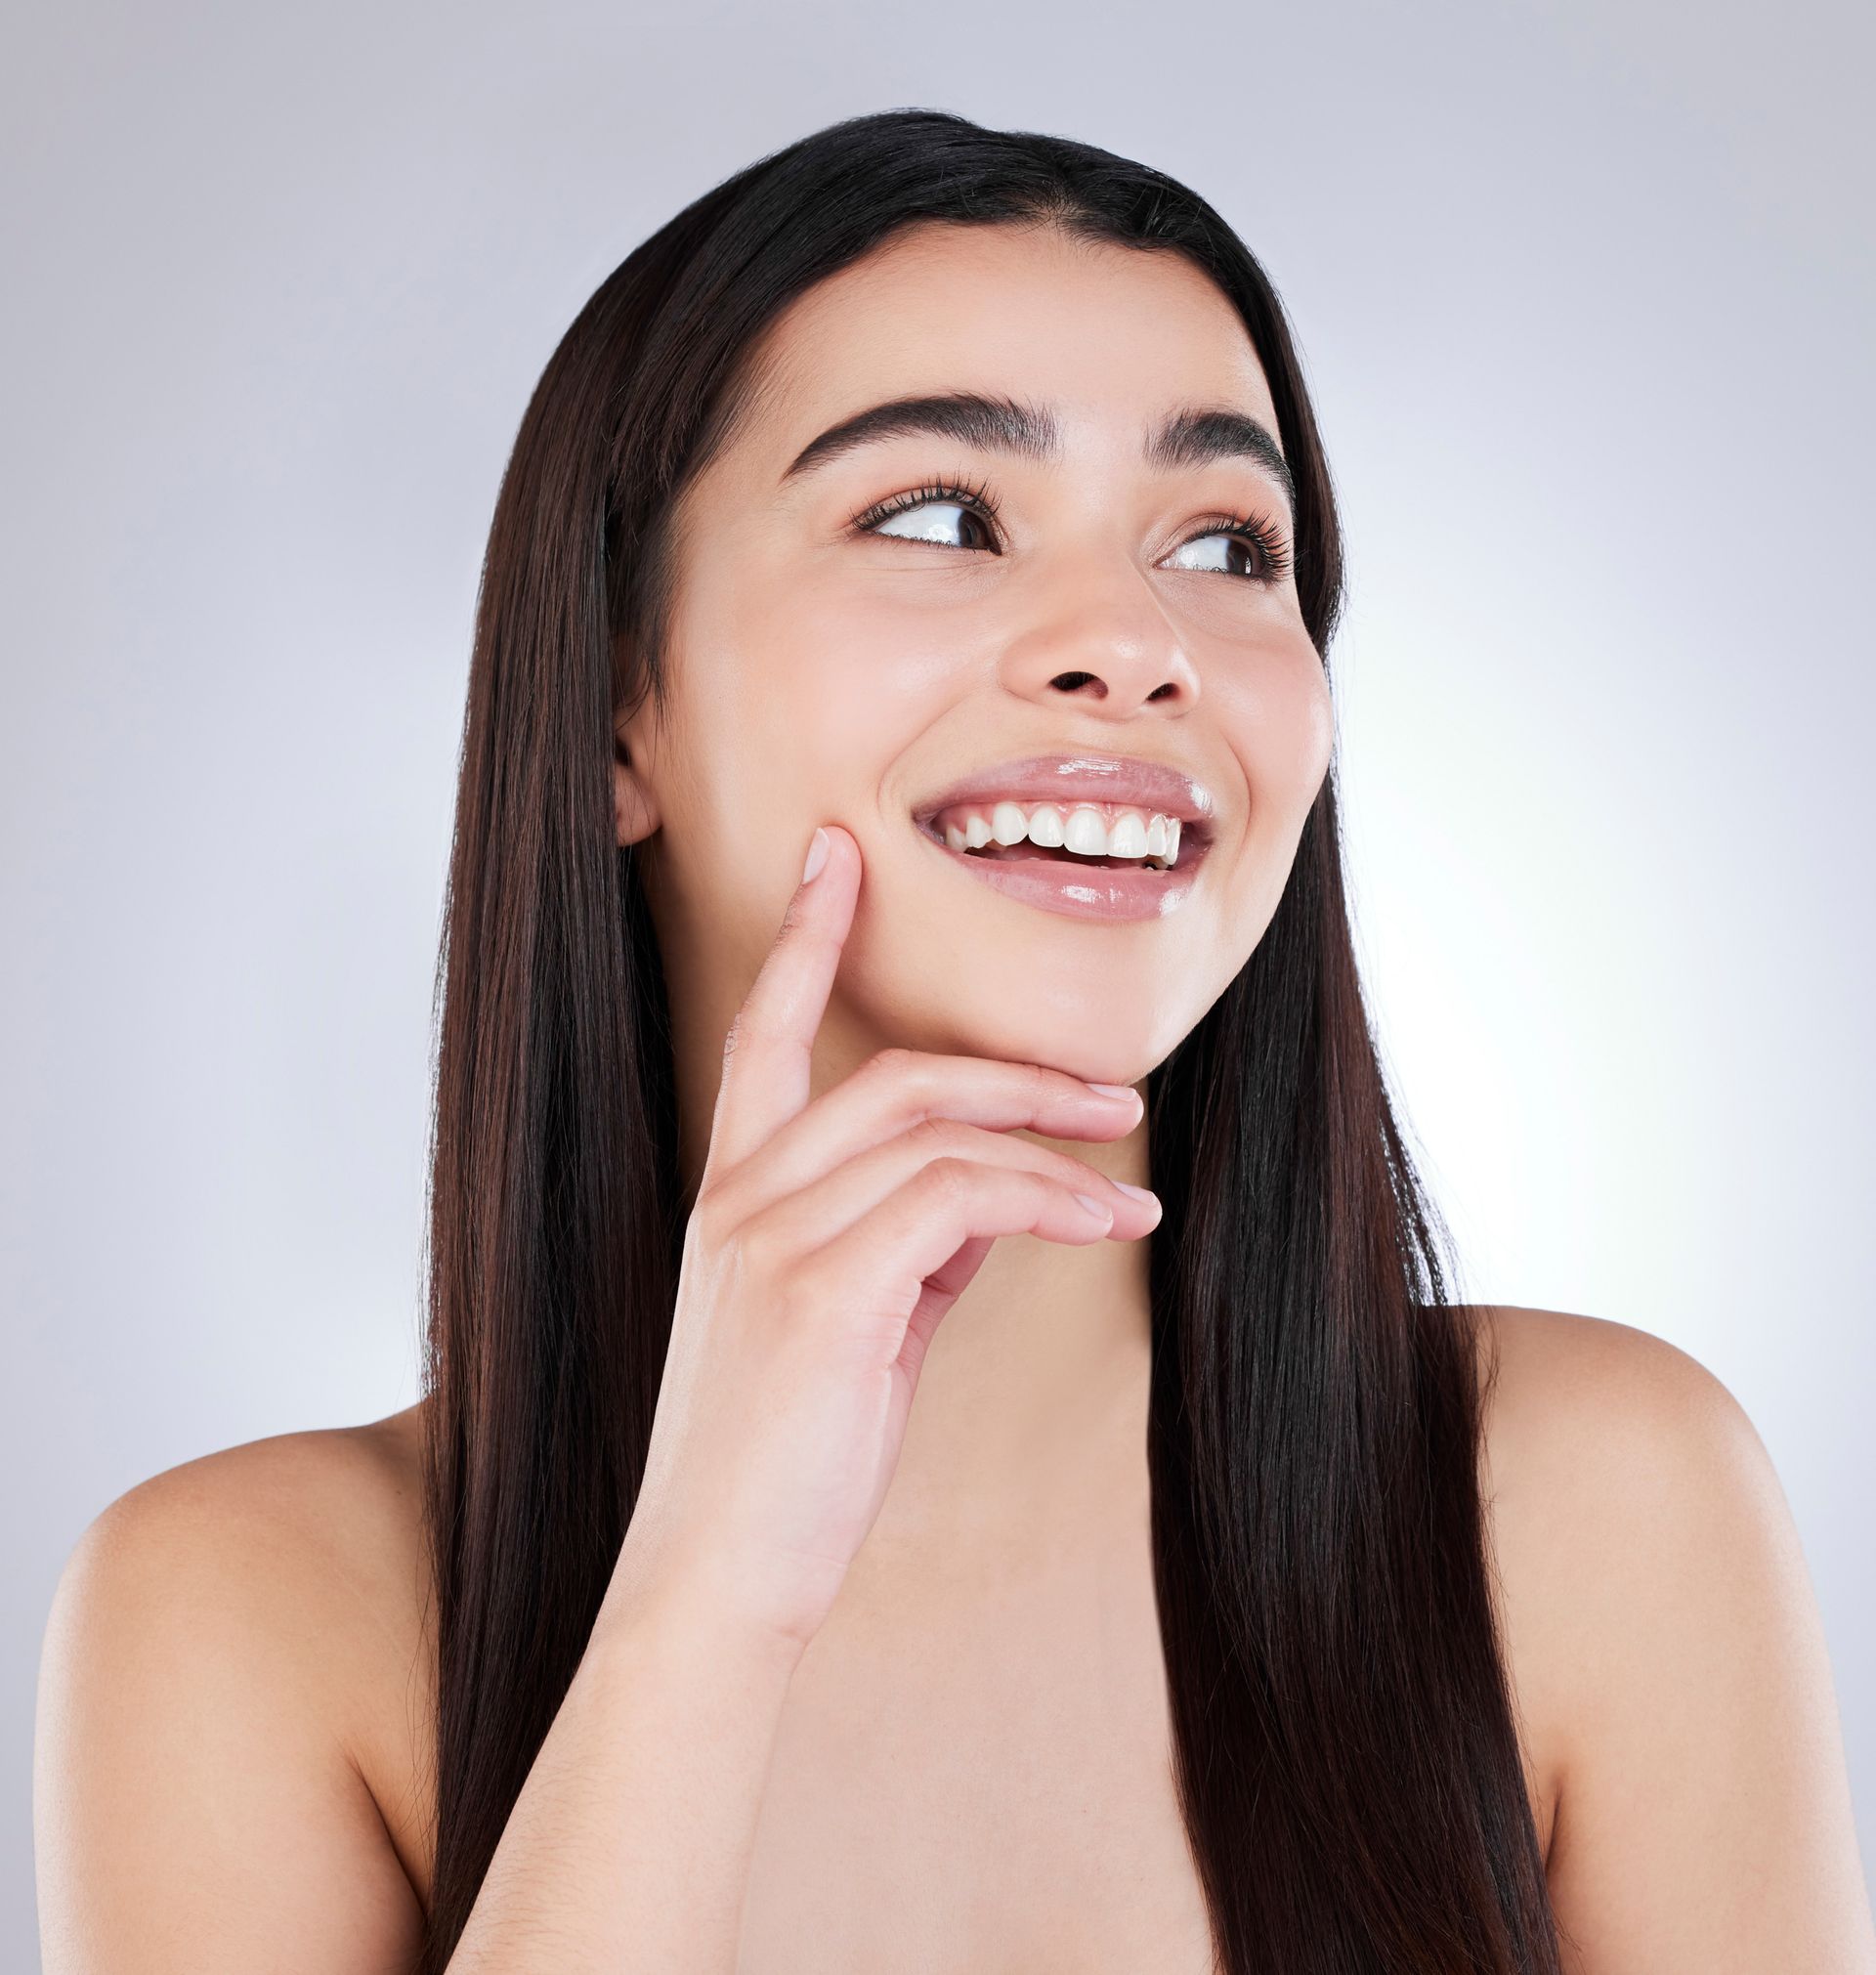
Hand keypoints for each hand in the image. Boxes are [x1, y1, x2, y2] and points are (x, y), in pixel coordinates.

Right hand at [603, 824, 1159, 1655]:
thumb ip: (902, 1245)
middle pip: (890, 1073)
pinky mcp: (823, 1290)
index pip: (762, 1034)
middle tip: (1113, 1096)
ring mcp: (772, 1238)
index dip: (804, 937)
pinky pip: (962, 1196)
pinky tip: (1108, 1223)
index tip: (836, 857)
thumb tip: (991, 1196)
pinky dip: (1051, 1199)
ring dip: (1053, 1143)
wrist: (718, 1579)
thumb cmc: (783, 1461)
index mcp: (732, 1197)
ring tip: (1129, 1176)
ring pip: (936, 1130)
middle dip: (1014, 1072)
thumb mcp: (843, 1326)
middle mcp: (739, 1198)